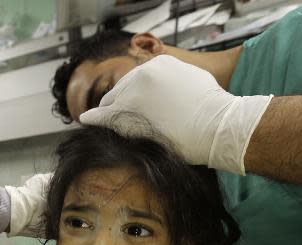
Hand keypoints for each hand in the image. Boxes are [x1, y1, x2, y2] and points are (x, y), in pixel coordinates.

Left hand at [79, 55, 272, 174]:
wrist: (216, 124)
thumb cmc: (212, 108)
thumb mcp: (192, 80)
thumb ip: (173, 81)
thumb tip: (166, 90)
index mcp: (159, 64)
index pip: (136, 80)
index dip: (132, 94)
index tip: (131, 105)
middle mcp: (143, 74)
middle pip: (121, 90)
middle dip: (118, 102)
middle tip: (114, 116)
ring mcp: (132, 92)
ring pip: (112, 103)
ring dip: (107, 113)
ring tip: (98, 121)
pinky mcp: (126, 113)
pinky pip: (103, 116)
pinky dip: (93, 119)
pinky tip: (85, 121)